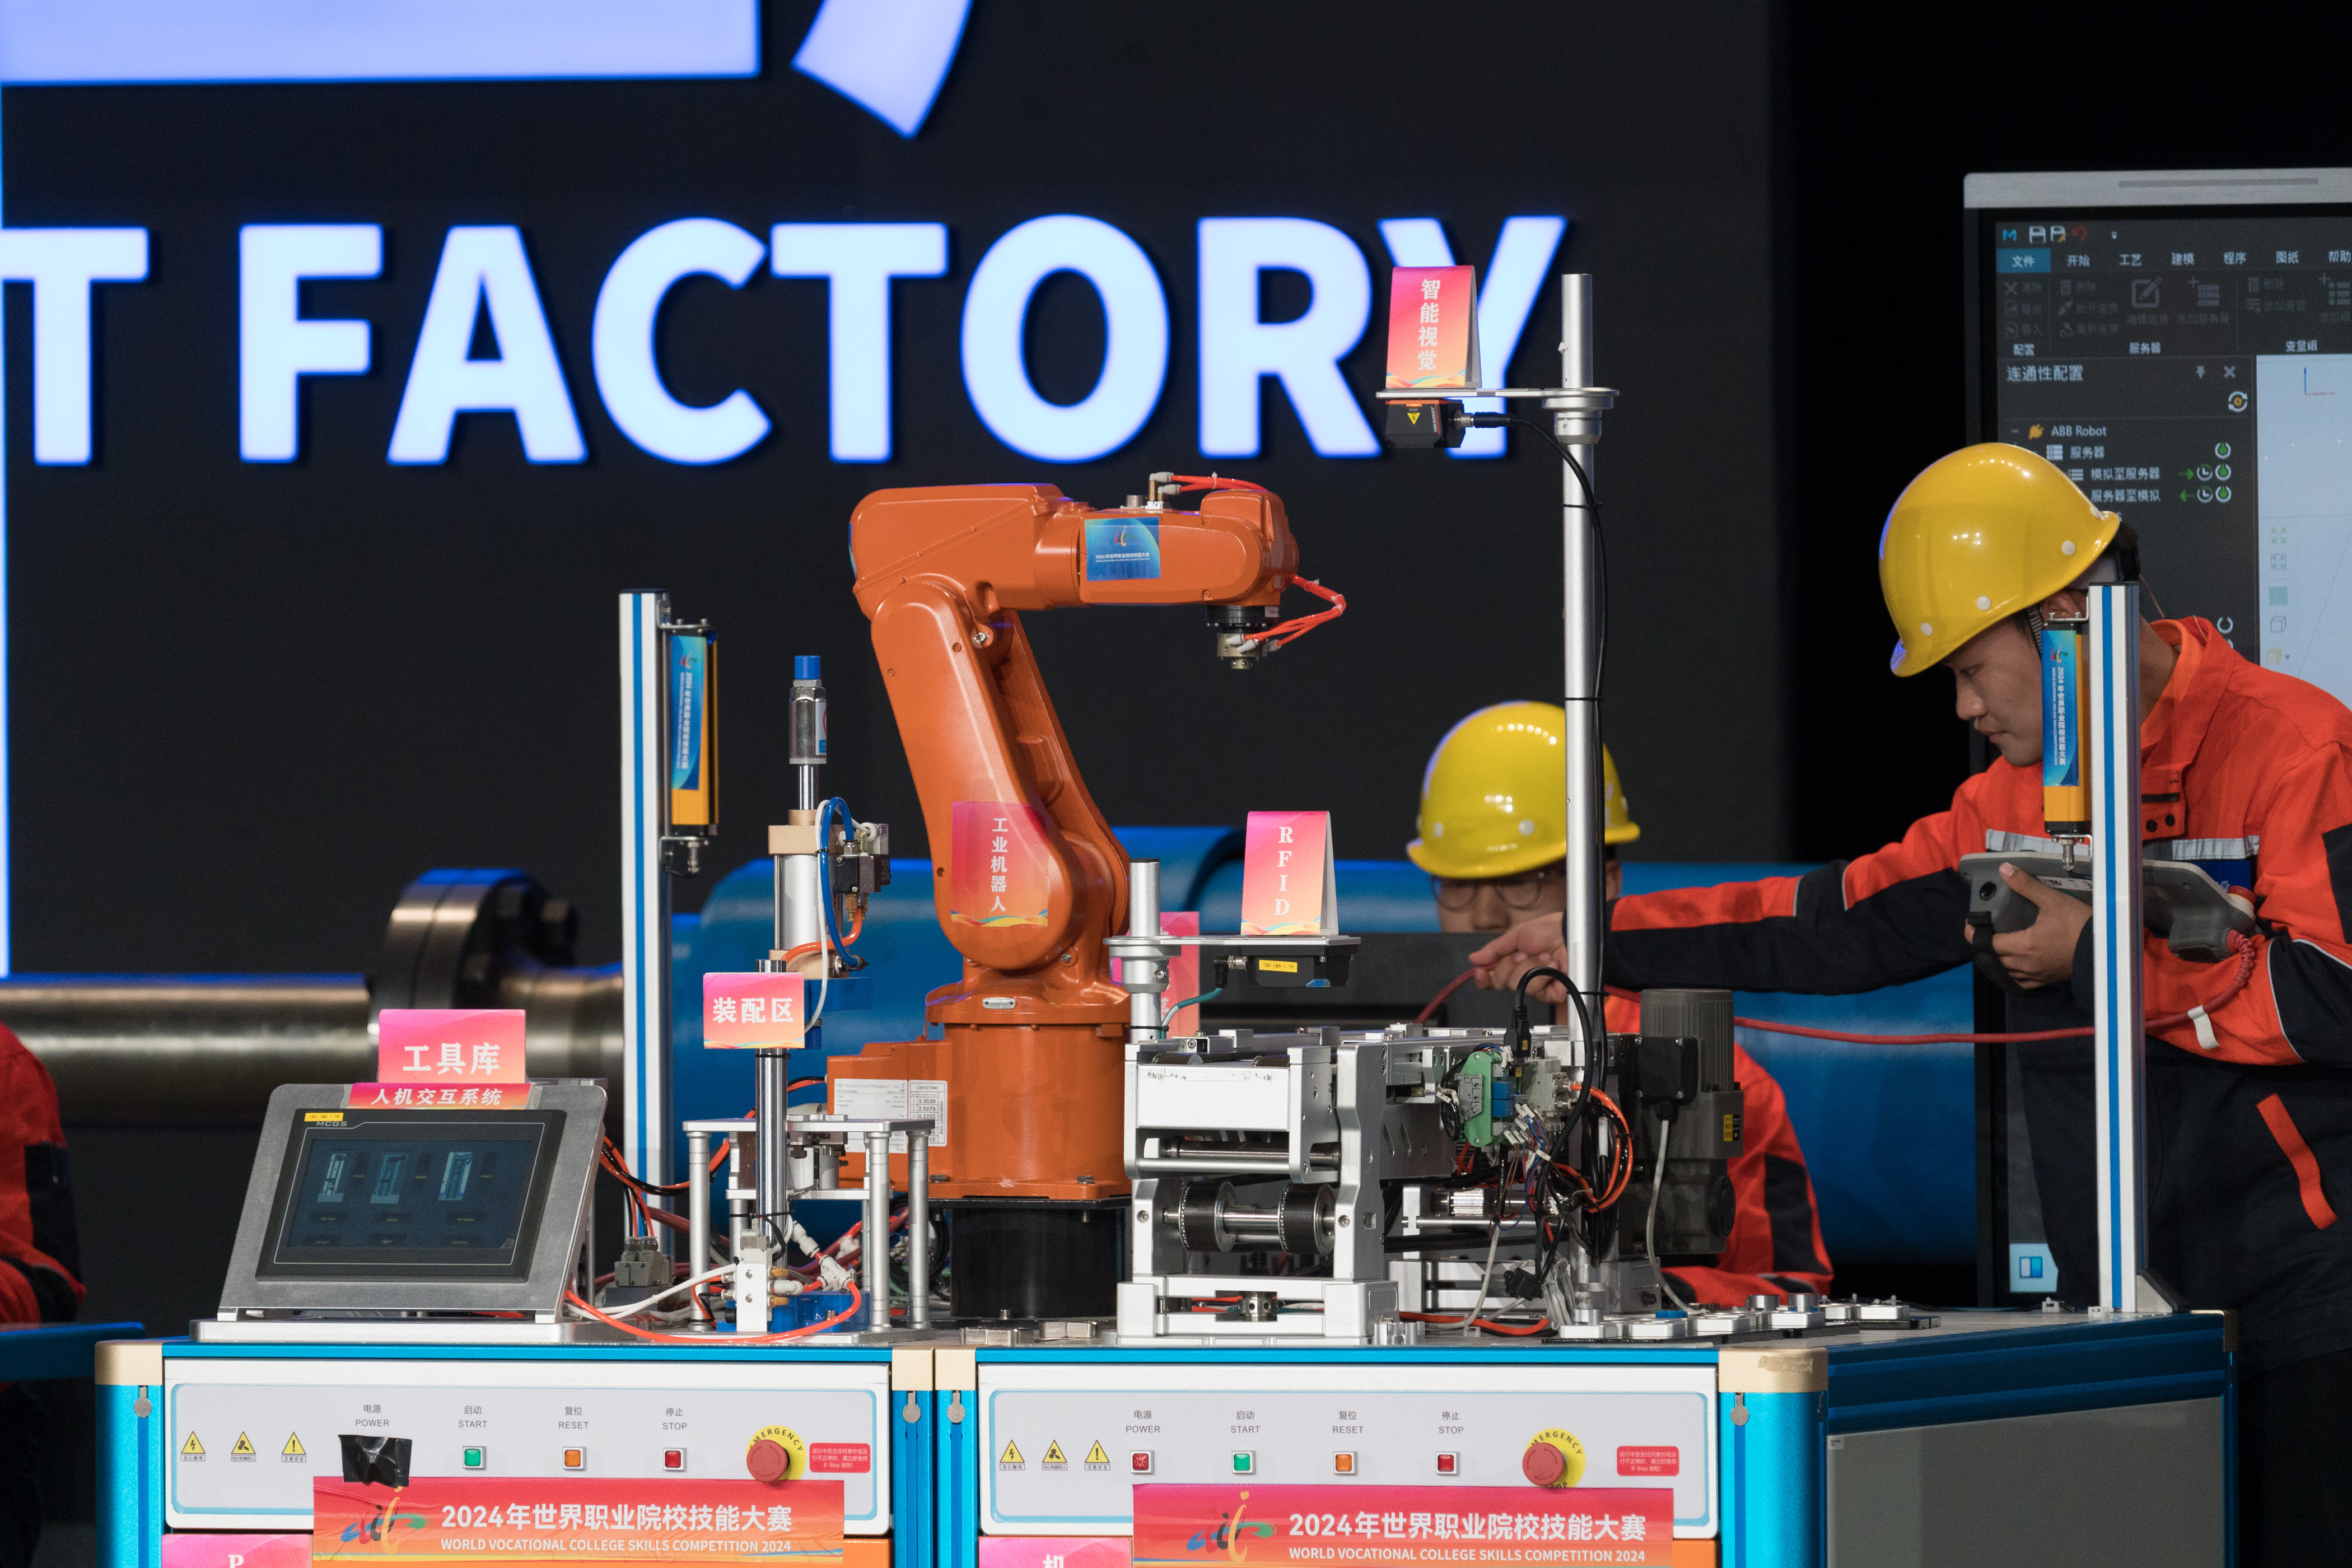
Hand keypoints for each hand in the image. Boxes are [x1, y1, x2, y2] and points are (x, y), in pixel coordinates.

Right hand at [1468, 914, 1568, 1002]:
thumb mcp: (1518, 935)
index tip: (1481, 970)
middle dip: (1510, 965)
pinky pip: (1537, 990)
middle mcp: (1523, 975)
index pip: (1491, 978)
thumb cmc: (1551, 929)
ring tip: (1544, 957)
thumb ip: (1495, 949)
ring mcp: (1537, 986)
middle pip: (1501, 983)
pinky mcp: (1551, 993)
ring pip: (1517, 985)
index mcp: (1513, 962)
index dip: (1484, 977)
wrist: (1572, 934)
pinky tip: (1553, 965)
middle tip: (1523, 953)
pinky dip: (1544, 974)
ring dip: (1530, 967)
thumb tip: (1474, 958)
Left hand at [1968, 862, 2090, 989]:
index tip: (1970, 925)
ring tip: (1995, 948)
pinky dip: (2013, 975)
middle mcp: (2026, 965)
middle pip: (1994, 960)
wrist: (2107, 949)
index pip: (1987, 945)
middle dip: (1984, 948)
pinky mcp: (2049, 980)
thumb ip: (2026, 885)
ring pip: (2006, 973)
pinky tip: (2016, 966)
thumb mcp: (2052, 901)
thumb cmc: (2080, 926)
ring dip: (1997, 962)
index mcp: (2023, 947)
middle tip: (1982, 934)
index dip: (1974, 935)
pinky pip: (2023, 983)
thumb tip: (2005, 870)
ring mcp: (2038, 975)